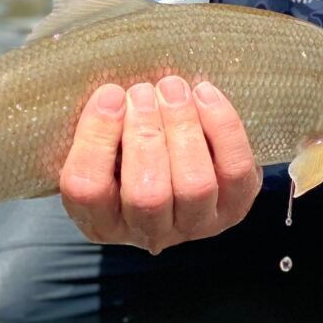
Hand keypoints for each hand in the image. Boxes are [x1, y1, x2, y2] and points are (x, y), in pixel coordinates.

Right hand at [60, 76, 261, 253]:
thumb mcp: (105, 145)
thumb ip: (102, 129)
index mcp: (101, 222)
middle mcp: (148, 233)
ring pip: (194, 186)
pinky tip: (205, 95)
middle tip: (143, 91)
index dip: (97, 139)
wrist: (181, 165)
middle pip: (147, 194)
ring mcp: (195, 225)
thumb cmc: (130, 149)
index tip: (110, 95)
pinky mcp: (234, 208)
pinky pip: (234, 170)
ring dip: (183, 128)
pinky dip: (222, 128)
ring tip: (173, 89)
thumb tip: (112, 94)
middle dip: (145, 133)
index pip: (88, 191)